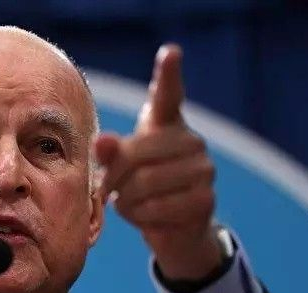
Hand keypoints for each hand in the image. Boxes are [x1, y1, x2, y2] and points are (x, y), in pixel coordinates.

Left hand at [95, 44, 221, 280]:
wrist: (175, 225)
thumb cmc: (142, 186)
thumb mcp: (120, 167)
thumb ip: (110, 153)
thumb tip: (103, 142)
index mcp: (167, 124)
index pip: (168, 94)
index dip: (168, 73)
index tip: (170, 52)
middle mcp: (191, 140)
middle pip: (135, 153)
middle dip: (112, 178)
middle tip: (107, 189)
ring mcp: (203, 169)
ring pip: (143, 184)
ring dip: (125, 201)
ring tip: (128, 202)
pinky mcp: (205, 199)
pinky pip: (156, 208)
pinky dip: (139, 217)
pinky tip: (143, 215)